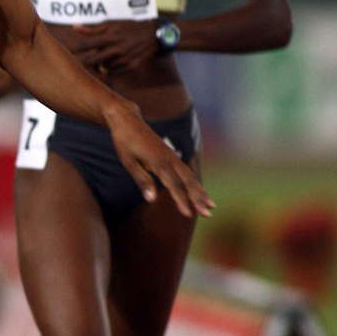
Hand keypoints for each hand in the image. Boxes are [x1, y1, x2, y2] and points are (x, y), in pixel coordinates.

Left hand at [70, 21, 160, 75]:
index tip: (65, 52)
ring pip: (103, 67)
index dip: (74, 49)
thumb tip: (74, 28)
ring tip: (102, 58)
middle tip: (77, 64)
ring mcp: (123, 59)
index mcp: (109, 36)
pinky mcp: (130, 66)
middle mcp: (116, 48)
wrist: (152, 35)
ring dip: (99, 65)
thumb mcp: (111, 24)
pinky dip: (110, 69)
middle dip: (84, 63)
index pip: (86, 45)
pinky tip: (112, 62)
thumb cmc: (128, 27)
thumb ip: (92, 28)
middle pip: (92, 60)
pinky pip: (113, 72)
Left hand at [105, 101, 212, 218]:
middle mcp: (169, 159)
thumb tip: (151, 199)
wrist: (128, 120)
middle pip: (188, 182)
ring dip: (201, 192)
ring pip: (190, 176)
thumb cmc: (125, 142)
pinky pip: (186, 171)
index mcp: (158, 162)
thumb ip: (142, 180)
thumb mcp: (128, 161)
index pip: (174, 185)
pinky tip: (200, 192)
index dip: (182, 200)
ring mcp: (172, 156)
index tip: (189, 214)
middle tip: (208, 214)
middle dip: (198, 199)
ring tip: (211, 206)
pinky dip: (194, 183)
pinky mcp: (171, 155)